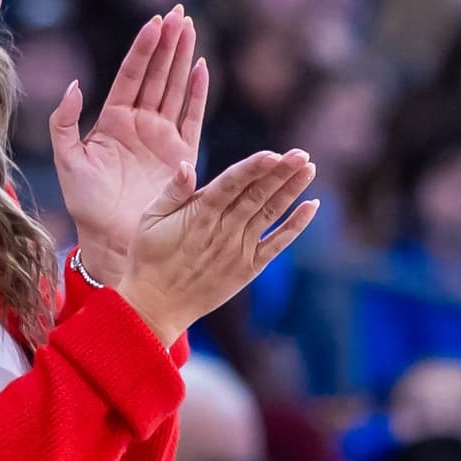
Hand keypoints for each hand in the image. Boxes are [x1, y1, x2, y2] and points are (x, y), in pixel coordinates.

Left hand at [51, 7, 205, 283]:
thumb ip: (65, 122)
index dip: (143, 48)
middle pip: (157, 74)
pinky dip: (198, 92)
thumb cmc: (86, 205)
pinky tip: (202, 67)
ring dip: (183, 58)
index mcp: (113, 120)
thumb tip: (76, 85)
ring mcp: (162, 137)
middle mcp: (140, 124)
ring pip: (175, 88)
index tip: (154, 21)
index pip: (131, 75)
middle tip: (179, 11)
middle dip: (168, 43)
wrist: (113, 239)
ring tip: (191, 27)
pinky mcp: (181, 154)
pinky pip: (193, 116)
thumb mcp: (68, 161)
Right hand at [115, 149, 318, 347]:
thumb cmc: (149, 259)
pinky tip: (311, 206)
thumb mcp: (149, 220)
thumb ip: (172, 191)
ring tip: (309, 168)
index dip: (254, 168)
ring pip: (270, 214)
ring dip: (291, 190)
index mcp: (199, 214)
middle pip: (257, 195)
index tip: (274, 154)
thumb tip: (186, 164)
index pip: (232, 184)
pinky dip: (295, 226)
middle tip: (302, 153)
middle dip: (281, 172)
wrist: (156, 306)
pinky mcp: (248, 268)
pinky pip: (277, 244)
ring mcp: (238, 250)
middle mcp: (223, 230)